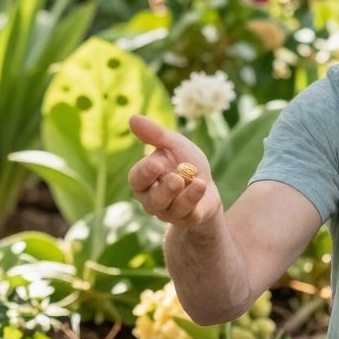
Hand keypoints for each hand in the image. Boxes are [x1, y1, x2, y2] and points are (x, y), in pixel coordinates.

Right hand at [127, 115, 222, 229]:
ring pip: (172, 208)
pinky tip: (203, 186)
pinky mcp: (188, 220)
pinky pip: (190, 215)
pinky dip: (196, 200)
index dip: (145, 173)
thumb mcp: (172, 144)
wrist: (206, 183)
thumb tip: (132, 118)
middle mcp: (152, 200)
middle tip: (176, 179)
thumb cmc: (183, 161)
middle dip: (166, 190)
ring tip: (198, 182)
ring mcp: (169, 212)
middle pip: (153, 200)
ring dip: (186, 195)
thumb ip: (154, 134)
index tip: (156, 163)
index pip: (137, 180)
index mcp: (143, 180)